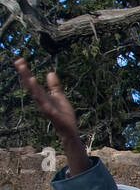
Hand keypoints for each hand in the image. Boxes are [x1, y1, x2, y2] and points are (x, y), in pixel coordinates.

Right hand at [13, 58, 88, 174]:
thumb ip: (54, 86)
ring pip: (37, 95)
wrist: (69, 130)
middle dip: (25, 74)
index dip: (26, 71)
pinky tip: (40, 95)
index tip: (19, 59)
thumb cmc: (63, 114)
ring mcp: (45, 108)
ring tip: (29, 76)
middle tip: (18, 62)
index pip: (32, 82)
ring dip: (33, 87)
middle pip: (31, 86)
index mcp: (42, 96)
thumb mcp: (60, 97)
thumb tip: (50, 73)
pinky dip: (43, 101)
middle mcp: (41, 101)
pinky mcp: (53, 115)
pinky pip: (46, 107)